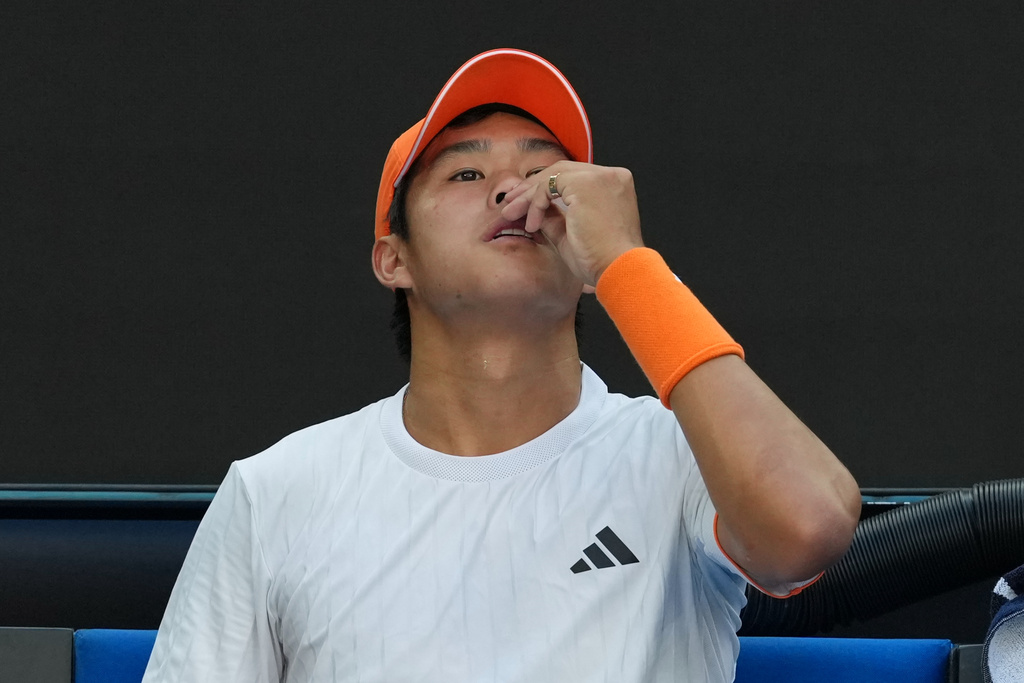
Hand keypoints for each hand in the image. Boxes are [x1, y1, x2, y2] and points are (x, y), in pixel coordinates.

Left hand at [500, 161, 644, 286]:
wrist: (619, 271)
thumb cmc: (602, 261)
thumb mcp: (573, 234)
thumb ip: (555, 217)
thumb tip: (534, 208)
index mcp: (614, 186)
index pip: (574, 177)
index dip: (547, 188)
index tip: (526, 204)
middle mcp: (612, 176)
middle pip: (562, 172)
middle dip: (532, 187)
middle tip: (510, 203)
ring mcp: (601, 177)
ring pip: (553, 176)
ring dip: (528, 196)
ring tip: (511, 213)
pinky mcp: (586, 184)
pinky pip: (549, 186)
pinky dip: (535, 203)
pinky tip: (532, 224)